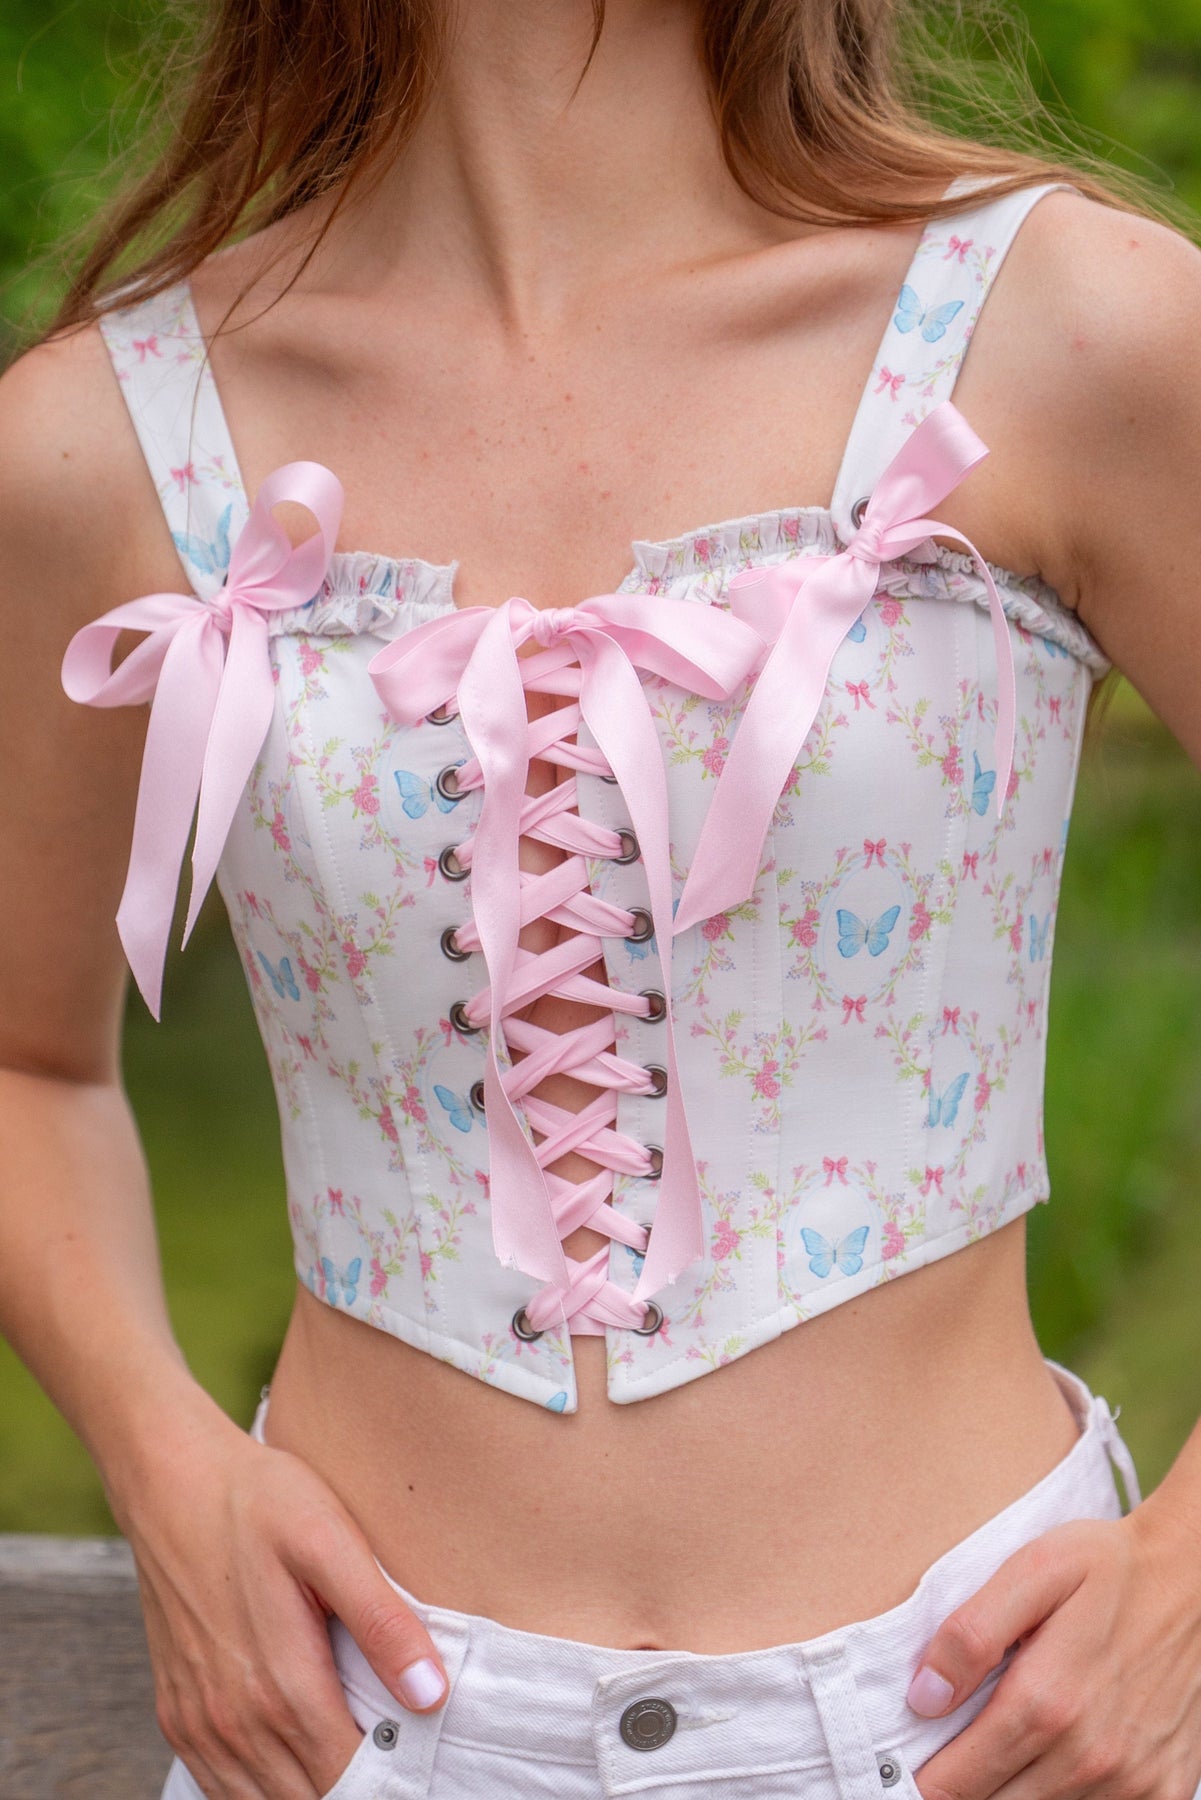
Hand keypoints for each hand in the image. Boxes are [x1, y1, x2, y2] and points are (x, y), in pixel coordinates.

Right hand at [113, 1394, 449, 1798]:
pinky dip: (264, 1789)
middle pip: (311, 1799)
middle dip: (359, 1785)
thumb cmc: (259, 1501)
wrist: (172, 1480)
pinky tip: (297, 1762)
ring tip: (358, 1760)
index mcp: (281, 1685)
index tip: (423, 1760)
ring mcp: (199, 1723)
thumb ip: (382, 1622)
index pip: (350, 1778)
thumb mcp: (331, 1542)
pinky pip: (223, 1787)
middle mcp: (234, 1720)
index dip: (394, 1778)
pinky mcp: (177, 1714)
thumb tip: (431, 1695)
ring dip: (313, 1791)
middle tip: (400, 1761)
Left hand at [906, 1505, 1200, 1799]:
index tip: (905, 1768)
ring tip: (995, 1757)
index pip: (958, 1782)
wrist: (1196, 1579)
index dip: (923, 1782)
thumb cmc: (1110, 1568)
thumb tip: (924, 1697)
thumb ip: (972, 1633)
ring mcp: (1132, 1781)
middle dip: (962, 1791)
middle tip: (948, 1758)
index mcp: (1048, 1701)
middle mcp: (1091, 1755)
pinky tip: (1047, 1765)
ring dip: (1011, 1795)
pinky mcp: (1163, 1790)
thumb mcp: (1034, 1570)